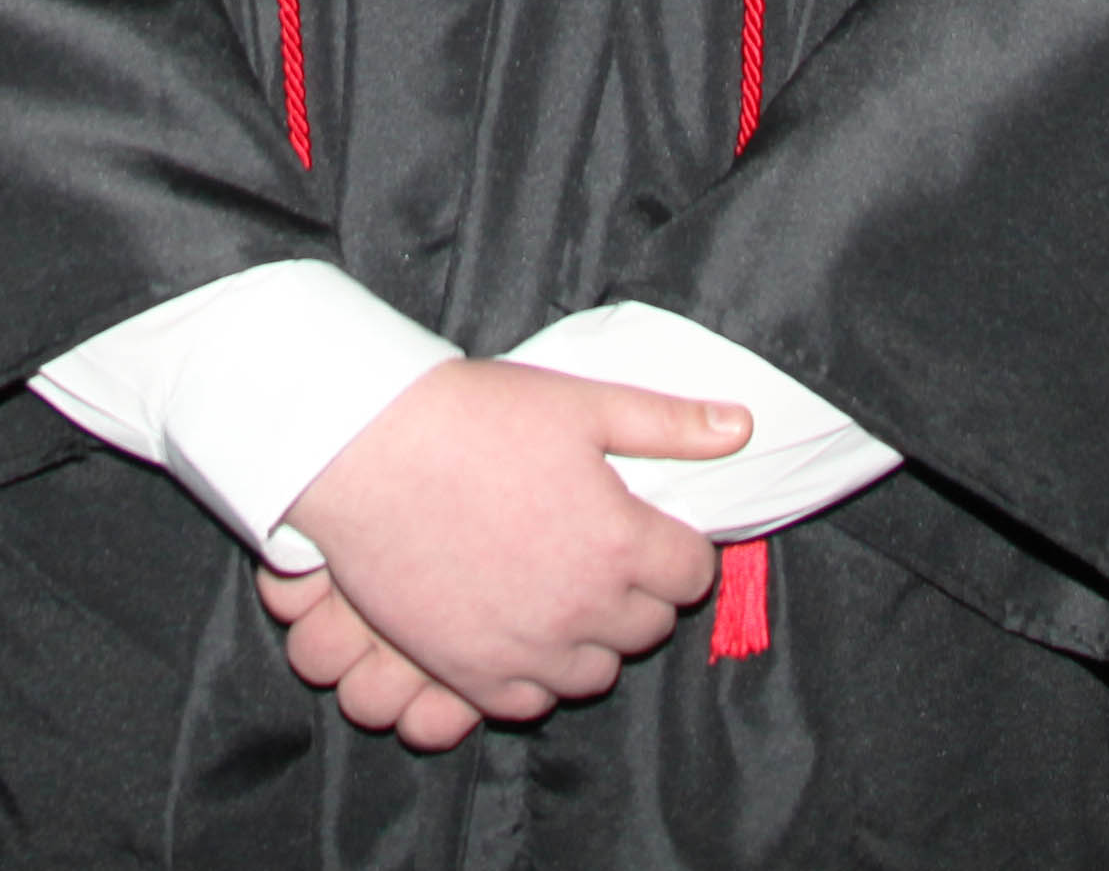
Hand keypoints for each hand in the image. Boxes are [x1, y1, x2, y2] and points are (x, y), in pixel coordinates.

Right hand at [278, 359, 741, 728]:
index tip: (656, 531)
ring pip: (595, 673)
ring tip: (567, 593)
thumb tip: (741, 429)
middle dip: (643, 592)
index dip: (681, 550)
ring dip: (595, 637)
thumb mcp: (582, 405)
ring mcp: (525, 648)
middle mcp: (582, 608)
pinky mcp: (470, 672)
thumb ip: (668, 425)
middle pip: (649, 627)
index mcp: (619, 542)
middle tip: (609, 555)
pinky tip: (524, 632)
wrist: (367, 452)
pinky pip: (530, 702)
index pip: (692, 575)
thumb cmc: (475, 419)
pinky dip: (538, 675)